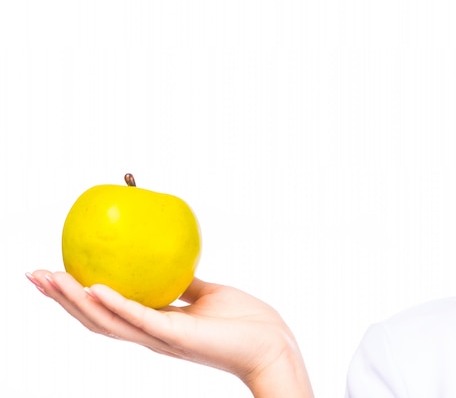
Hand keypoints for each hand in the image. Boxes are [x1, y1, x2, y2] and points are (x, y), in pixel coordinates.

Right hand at [26, 271, 313, 396]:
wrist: (272, 344)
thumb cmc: (244, 322)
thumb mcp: (208, 294)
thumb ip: (186, 284)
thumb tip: (170, 260)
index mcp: (156, 324)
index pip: (106, 311)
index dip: (77, 295)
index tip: (54, 271)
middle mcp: (151, 335)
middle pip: (94, 319)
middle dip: (61, 299)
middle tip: (33, 273)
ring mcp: (161, 338)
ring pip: (107, 322)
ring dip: (75, 301)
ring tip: (50, 278)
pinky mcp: (177, 337)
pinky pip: (141, 319)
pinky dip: (116, 305)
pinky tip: (96, 288)